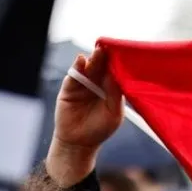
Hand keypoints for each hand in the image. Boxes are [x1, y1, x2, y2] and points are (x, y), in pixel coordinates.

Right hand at [47, 46, 123, 185]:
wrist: (79, 143)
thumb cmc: (100, 129)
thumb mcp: (114, 113)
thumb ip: (115, 95)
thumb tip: (115, 75)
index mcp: (111, 89)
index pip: (115, 72)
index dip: (118, 62)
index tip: (122, 52)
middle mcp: (97, 83)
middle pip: (102, 67)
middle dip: (106, 57)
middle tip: (109, 47)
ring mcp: (83, 85)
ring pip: (89, 68)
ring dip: (93, 59)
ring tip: (98, 52)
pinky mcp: (69, 88)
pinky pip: (74, 76)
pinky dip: (77, 68)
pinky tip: (82, 61)